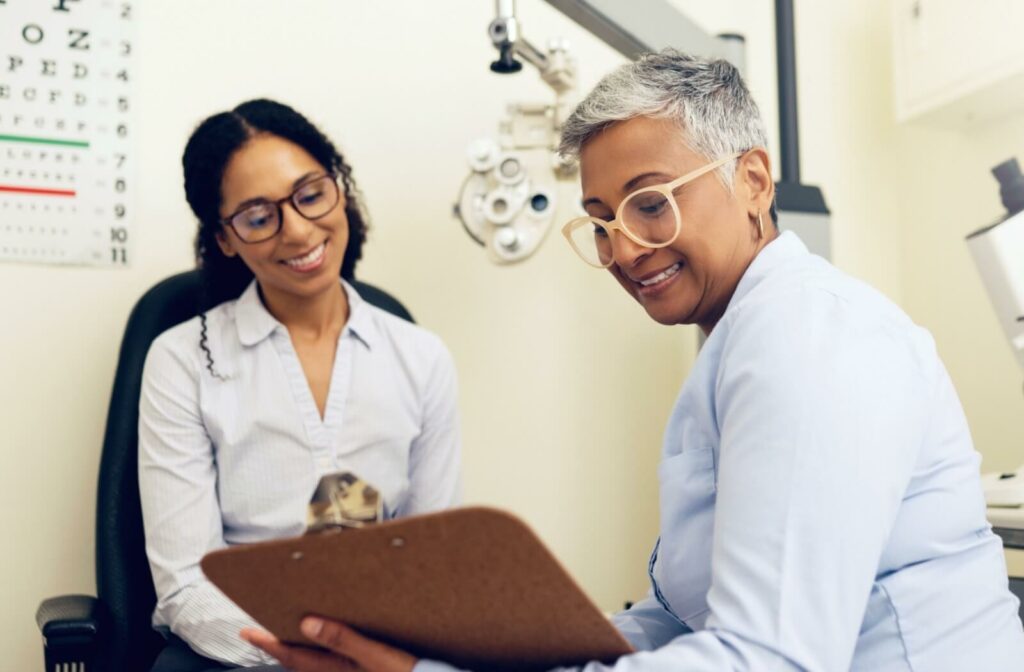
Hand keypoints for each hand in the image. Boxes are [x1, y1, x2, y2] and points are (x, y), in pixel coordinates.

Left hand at [241, 616, 417, 671]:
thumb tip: (307, 623)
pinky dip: (316, 655)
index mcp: (334, 669)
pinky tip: (324, 646)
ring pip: (311, 665)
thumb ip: (341, 637)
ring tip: (287, 635)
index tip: (246, 633)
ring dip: (296, 650)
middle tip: (260, 632)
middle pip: (297, 661)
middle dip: (278, 646)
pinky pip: (327, 665)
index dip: (267, 643)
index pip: (291, 654)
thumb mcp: (374, 653)